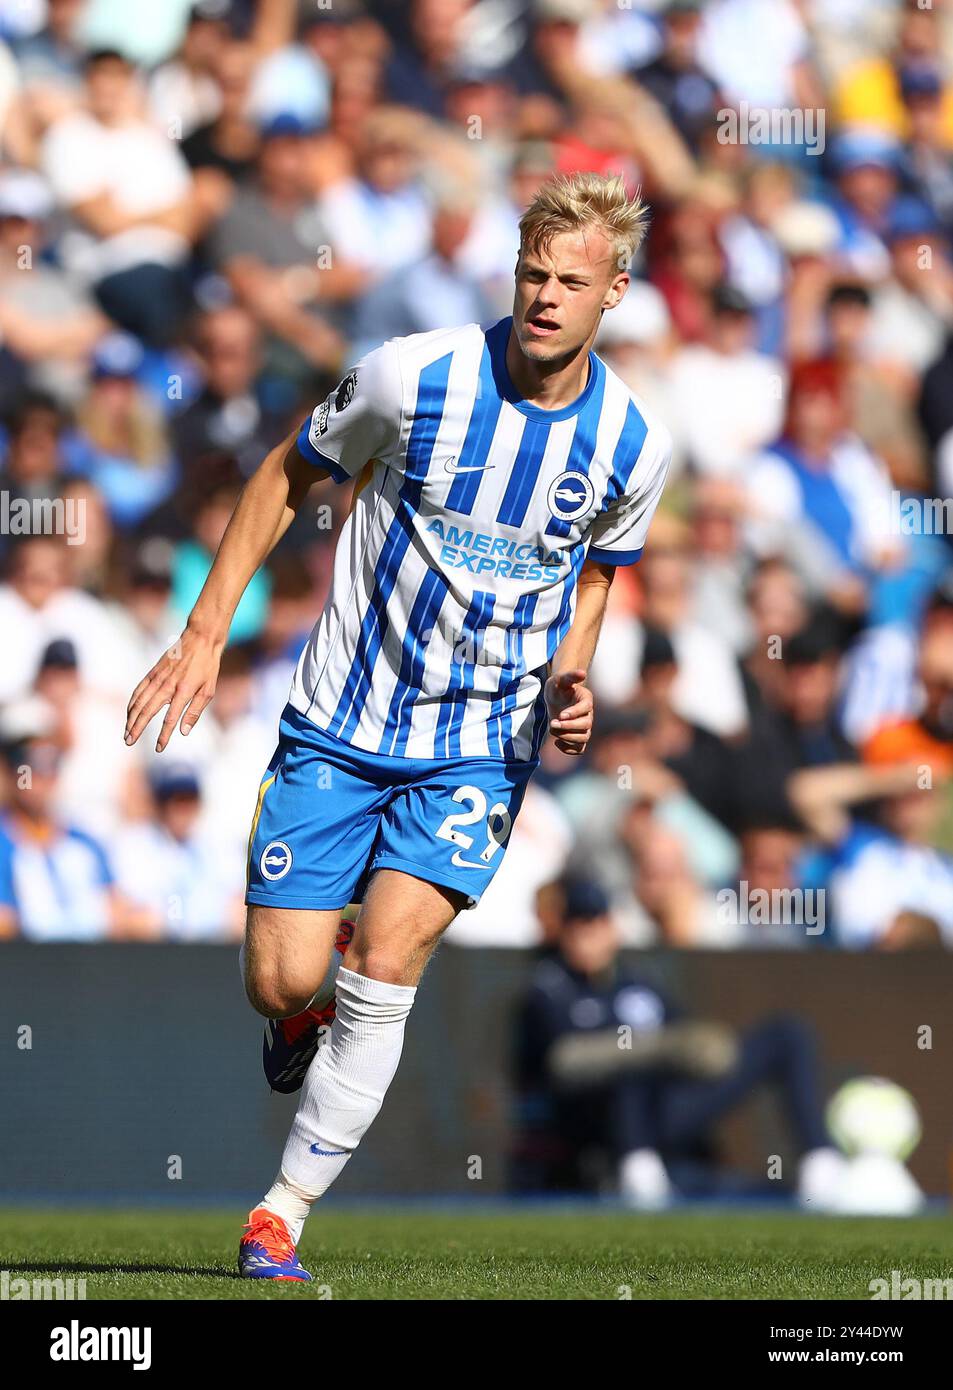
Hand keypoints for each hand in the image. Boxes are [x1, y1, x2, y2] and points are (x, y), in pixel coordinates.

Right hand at [124, 626, 223, 751]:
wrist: (199, 639)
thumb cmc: (207, 666)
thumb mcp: (208, 690)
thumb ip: (195, 711)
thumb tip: (184, 732)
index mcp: (183, 691)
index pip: (170, 719)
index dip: (164, 735)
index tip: (158, 748)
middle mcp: (167, 685)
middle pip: (147, 711)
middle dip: (137, 728)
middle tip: (129, 742)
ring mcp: (157, 678)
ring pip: (139, 701)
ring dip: (130, 718)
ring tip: (126, 732)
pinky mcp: (153, 672)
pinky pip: (138, 689)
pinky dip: (132, 702)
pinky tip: (129, 712)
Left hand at [544, 667, 593, 756]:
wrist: (556, 696)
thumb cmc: (558, 686)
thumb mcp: (561, 679)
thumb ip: (570, 676)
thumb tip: (583, 672)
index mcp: (586, 699)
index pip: (585, 709)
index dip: (574, 713)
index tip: (560, 715)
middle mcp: (588, 714)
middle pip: (586, 726)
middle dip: (568, 727)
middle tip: (552, 723)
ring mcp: (584, 727)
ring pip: (583, 738)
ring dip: (567, 737)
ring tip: (552, 730)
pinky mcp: (577, 736)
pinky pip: (579, 749)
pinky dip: (569, 750)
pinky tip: (556, 742)